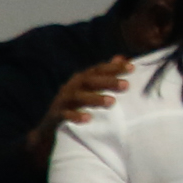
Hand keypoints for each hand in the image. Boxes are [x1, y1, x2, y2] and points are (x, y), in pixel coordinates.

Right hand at [23, 54, 139, 167]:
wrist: (50, 125)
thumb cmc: (76, 104)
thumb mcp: (90, 88)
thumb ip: (105, 74)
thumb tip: (122, 58)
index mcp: (82, 79)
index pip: (99, 69)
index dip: (114, 67)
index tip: (132, 67)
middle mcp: (72, 86)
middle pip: (90, 81)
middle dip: (108, 82)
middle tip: (126, 85)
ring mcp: (63, 100)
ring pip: (79, 97)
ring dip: (95, 98)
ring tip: (112, 102)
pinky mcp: (56, 115)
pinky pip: (65, 114)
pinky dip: (76, 116)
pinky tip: (88, 118)